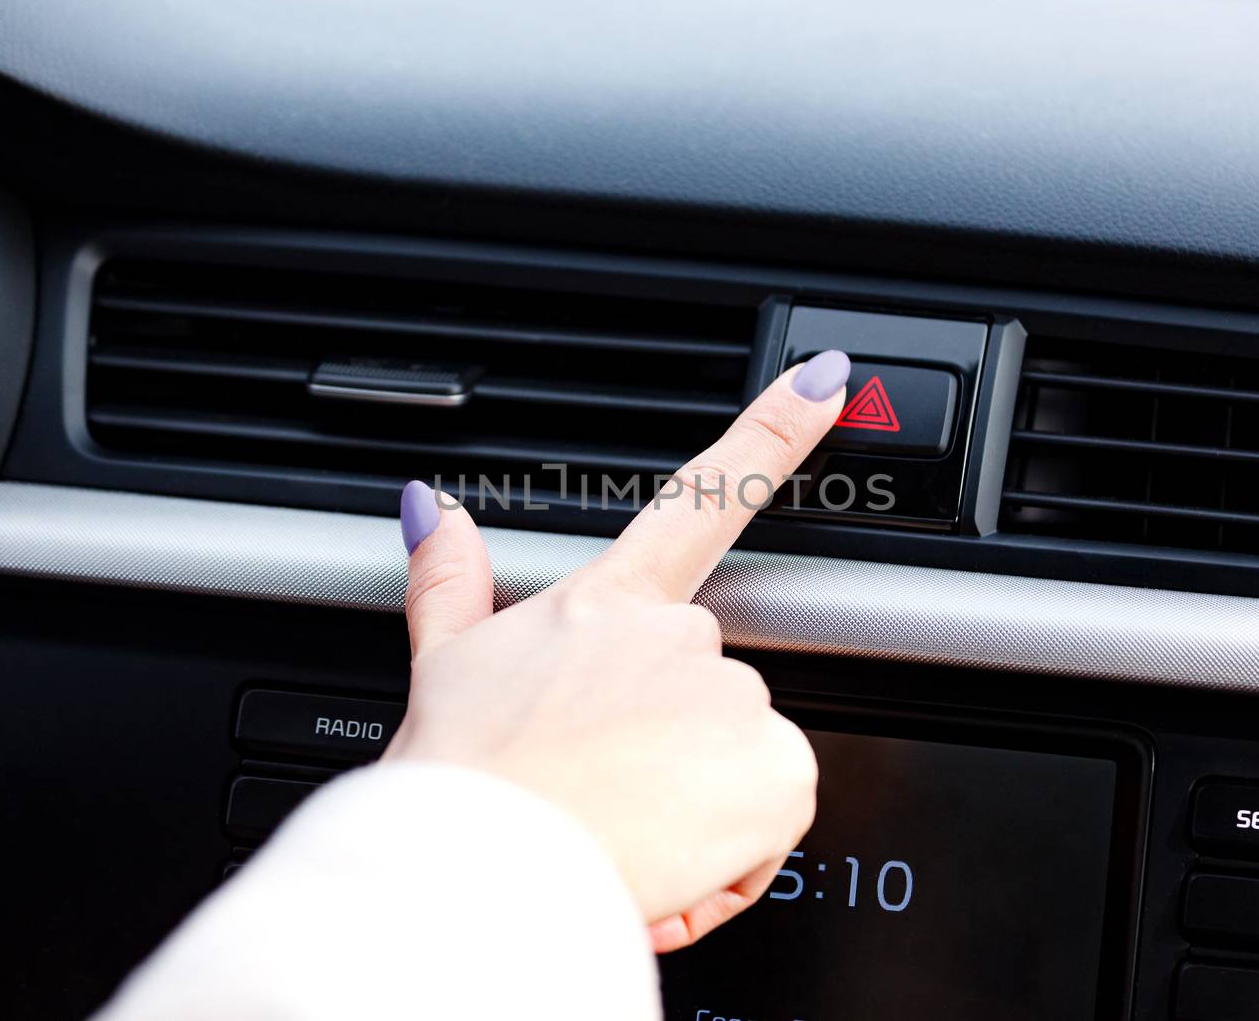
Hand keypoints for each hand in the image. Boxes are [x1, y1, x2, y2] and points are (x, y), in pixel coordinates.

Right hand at [381, 350, 850, 951]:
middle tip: (598, 790)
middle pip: (709, 687)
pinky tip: (664, 861)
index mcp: (608, 603)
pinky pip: (771, 818)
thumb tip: (430, 509)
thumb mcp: (443, 669)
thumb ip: (451, 580)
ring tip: (617, 833)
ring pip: (739, 760)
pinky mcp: (778, 770)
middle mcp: (682, 636)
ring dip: (695, 805)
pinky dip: (730, 854)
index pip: (702, 498)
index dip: (773, 432)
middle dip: (669, 746)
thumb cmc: (459, 786)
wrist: (476, 878)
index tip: (828, 380)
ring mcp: (735, 697)